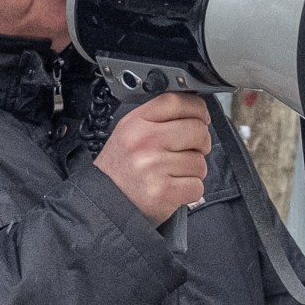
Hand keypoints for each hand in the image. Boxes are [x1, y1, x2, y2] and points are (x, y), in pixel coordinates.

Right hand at [93, 92, 212, 224]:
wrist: (103, 203)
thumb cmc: (119, 169)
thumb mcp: (128, 133)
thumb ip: (157, 119)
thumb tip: (194, 111)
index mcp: (136, 123)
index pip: (177, 102)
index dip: (197, 109)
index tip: (201, 118)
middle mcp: (144, 142)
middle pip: (197, 130)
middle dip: (200, 143)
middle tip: (188, 152)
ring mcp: (154, 167)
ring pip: (200, 162)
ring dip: (193, 171)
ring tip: (173, 174)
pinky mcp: (164, 191)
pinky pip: (197, 186)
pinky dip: (190, 191)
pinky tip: (173, 189)